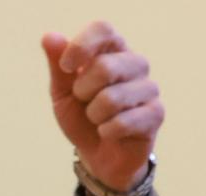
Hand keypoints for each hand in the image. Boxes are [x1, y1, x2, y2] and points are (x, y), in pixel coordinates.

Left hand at [42, 22, 163, 192]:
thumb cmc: (82, 117)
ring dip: (94, 115)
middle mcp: (135, 64)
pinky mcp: (156, 114)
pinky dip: (106, 131)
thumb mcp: (63, 93)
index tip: (66, 67)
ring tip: (98, 119)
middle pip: (105, 66)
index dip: (81, 46)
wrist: (98, 155)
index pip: (103, 29)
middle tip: (84, 102)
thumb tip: (50, 36)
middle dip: (83, 91)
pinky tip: (109, 132)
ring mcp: (149, 88)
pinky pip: (123, 122)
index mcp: (112, 51)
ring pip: (113, 97)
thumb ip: (58, 66)